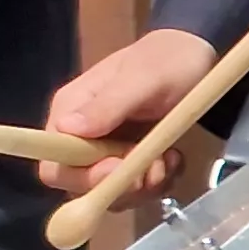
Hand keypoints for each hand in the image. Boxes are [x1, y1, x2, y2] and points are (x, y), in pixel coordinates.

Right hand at [40, 27, 215, 197]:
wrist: (194, 57)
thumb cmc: (166, 62)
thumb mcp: (141, 79)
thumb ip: (107, 105)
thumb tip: (66, 128)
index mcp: (69, 112)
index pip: (54, 163)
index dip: (82, 177)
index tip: (119, 167)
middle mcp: (78, 136)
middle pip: (80, 185)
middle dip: (120, 185)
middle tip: (155, 167)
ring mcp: (103, 150)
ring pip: (108, 192)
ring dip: (143, 186)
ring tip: (169, 160)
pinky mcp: (125, 160)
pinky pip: (132, 189)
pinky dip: (156, 183)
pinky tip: (172, 159)